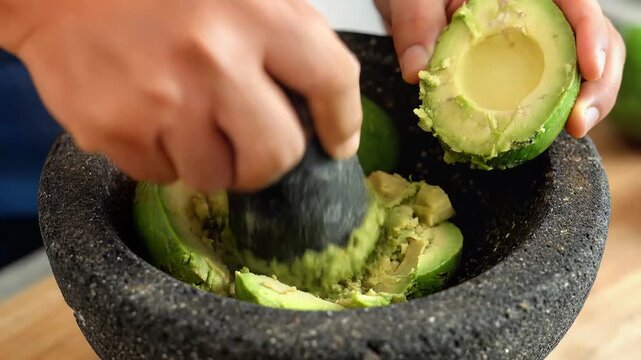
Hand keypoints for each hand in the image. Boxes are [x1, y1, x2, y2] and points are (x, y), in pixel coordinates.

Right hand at [2, 0, 361, 191]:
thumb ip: (284, 38)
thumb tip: (322, 108)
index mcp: (259, 13)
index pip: (332, 81)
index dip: (342, 122)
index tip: (337, 142)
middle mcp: (216, 59)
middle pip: (277, 156)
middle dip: (268, 162)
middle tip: (252, 146)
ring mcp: (164, 100)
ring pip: (216, 178)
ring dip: (210, 160)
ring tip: (187, 118)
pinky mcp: (117, 130)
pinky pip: (161, 176)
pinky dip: (162, 158)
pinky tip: (149, 118)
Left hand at [374, 0, 625, 137]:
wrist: (416, 6)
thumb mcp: (415, 1)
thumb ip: (417, 27)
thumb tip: (418, 72)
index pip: (575, 1)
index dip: (591, 33)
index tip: (589, 69)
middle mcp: (539, 9)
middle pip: (591, 35)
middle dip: (599, 79)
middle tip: (581, 119)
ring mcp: (535, 38)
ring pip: (581, 61)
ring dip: (587, 97)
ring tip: (576, 128)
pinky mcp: (527, 63)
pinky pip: (555, 81)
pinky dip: (558, 106)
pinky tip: (553, 128)